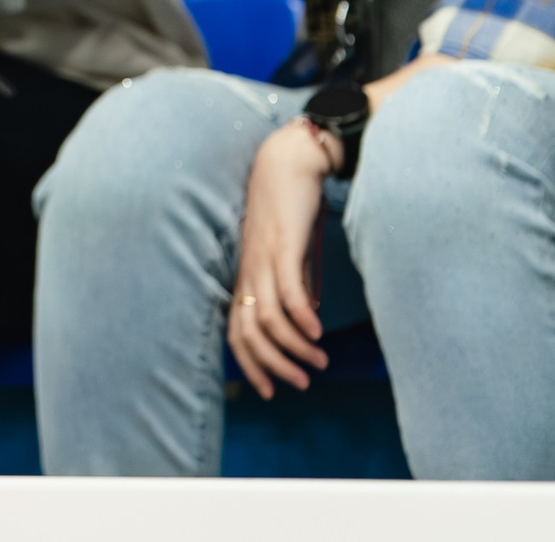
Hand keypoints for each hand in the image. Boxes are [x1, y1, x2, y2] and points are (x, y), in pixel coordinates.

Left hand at [229, 121, 335, 396]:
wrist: (286, 162)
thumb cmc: (288, 208)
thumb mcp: (289, 253)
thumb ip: (293, 282)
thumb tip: (305, 314)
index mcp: (246, 275)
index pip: (236, 331)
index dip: (250, 364)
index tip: (270, 391)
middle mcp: (248, 271)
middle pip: (247, 333)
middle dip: (272, 366)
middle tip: (300, 383)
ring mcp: (262, 259)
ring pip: (267, 317)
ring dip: (293, 347)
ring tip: (318, 362)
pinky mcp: (281, 245)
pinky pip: (287, 289)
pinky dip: (301, 316)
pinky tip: (317, 332)